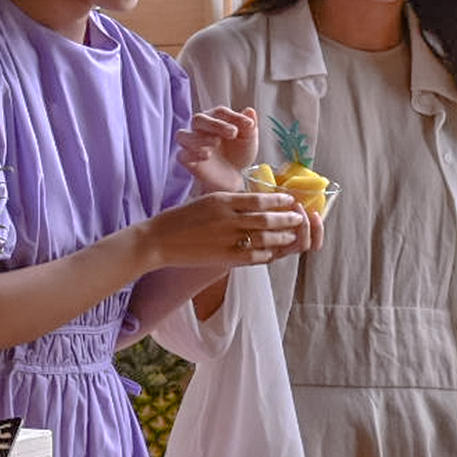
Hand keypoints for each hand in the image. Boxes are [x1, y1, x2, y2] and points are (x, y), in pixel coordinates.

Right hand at [141, 189, 307, 268]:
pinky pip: (253, 257)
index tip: (290, 200)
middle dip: (287, 219)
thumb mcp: (207, 200)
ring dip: (282, 237)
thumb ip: (230, 202)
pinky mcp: (224, 257)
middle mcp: (227, 219)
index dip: (279, 200)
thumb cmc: (181, 218)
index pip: (259, 199)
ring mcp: (226, 240)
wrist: (158, 240)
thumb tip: (255, 201)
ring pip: (263, 238)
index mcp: (222, 201)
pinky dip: (267, 253)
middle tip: (298, 218)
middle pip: (266, 219)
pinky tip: (274, 251)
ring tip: (292, 235)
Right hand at [176, 105, 258, 193]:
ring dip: (199, 138)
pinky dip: (193, 154)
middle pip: (198, 119)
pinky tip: (207, 155)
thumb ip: (249, 127)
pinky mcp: (188, 160)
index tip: (249, 125)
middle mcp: (200, 129)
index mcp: (215, 120)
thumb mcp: (249, 141)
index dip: (233, 116)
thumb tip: (250, 111)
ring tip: (216, 143)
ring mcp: (192, 145)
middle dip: (215, 124)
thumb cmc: (239, 153)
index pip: (219, 112)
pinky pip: (182, 155)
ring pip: (182, 135)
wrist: (234, 176)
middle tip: (233, 133)